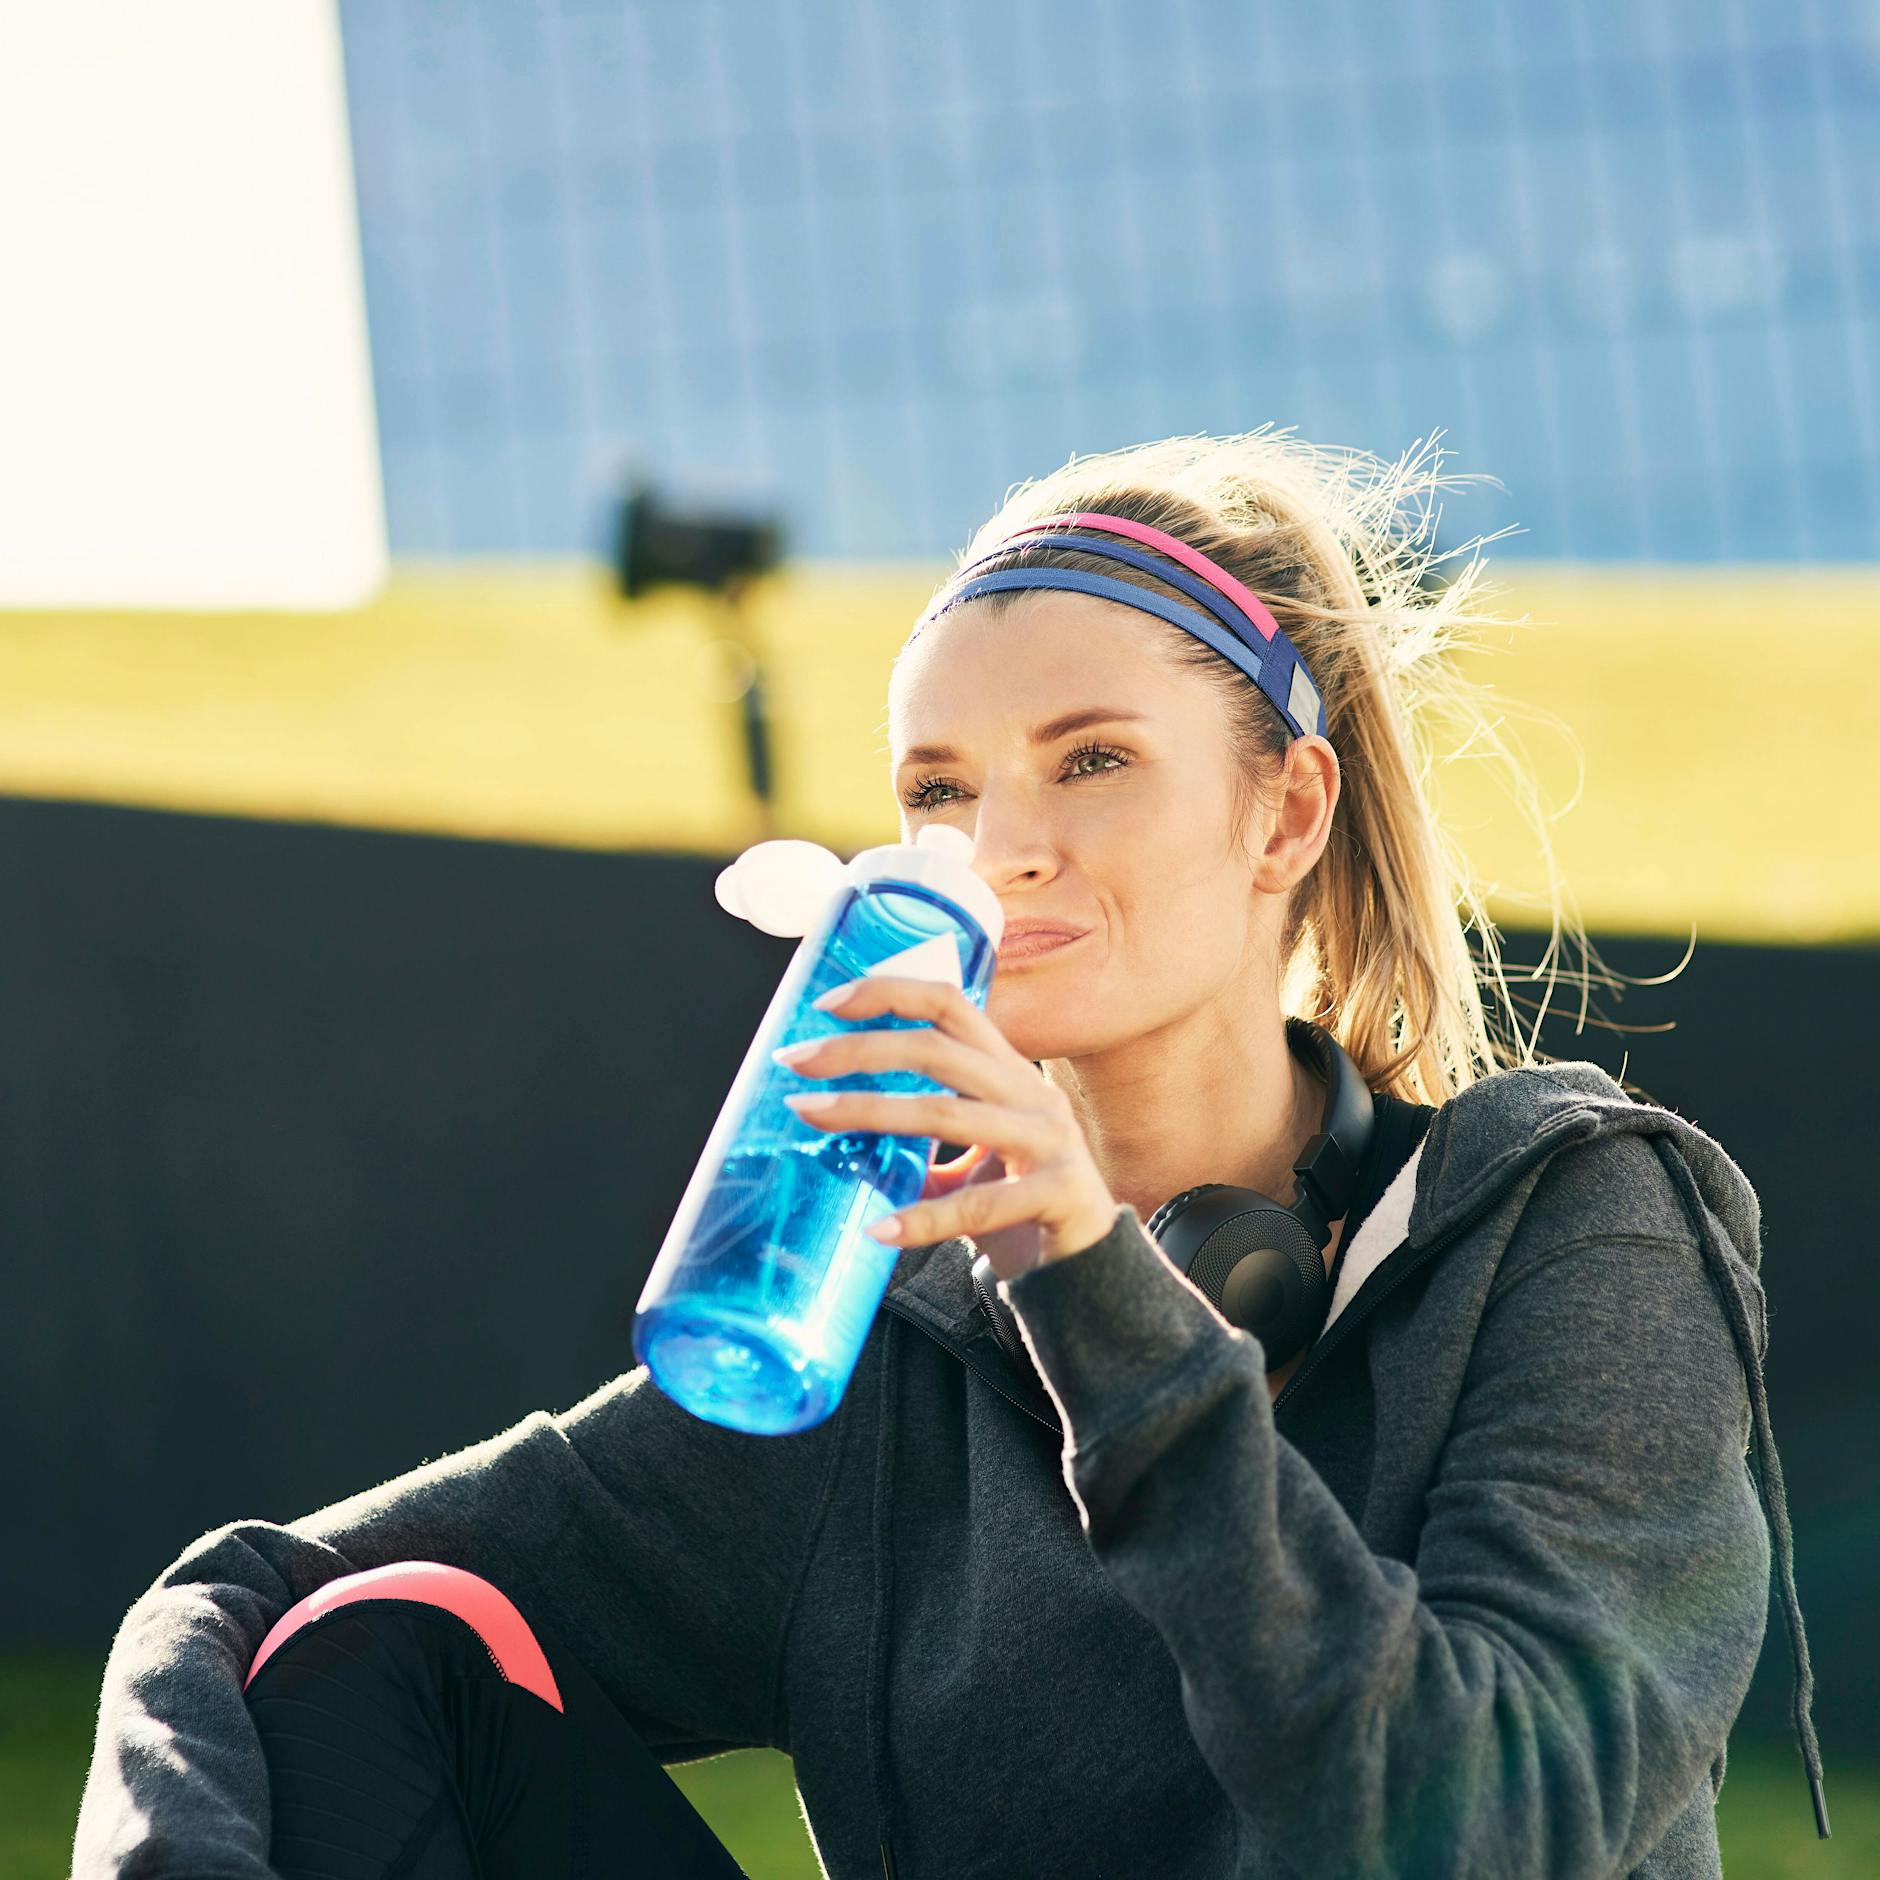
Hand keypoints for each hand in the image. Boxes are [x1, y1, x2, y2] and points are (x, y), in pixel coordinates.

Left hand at [774, 975, 1120, 1274]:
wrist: (1095, 1273)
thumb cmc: (1025, 1212)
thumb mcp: (972, 1166)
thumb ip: (924, 1150)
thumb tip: (846, 1142)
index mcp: (1010, 1073)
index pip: (951, 1005)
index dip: (889, 992)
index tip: (826, 1003)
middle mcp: (1032, 1095)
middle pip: (938, 1050)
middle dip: (859, 1050)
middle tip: (796, 1062)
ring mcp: (1050, 1141)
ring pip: (947, 1115)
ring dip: (870, 1112)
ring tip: (812, 1116)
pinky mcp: (1059, 1193)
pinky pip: (979, 1204)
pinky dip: (924, 1219)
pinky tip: (879, 1229)